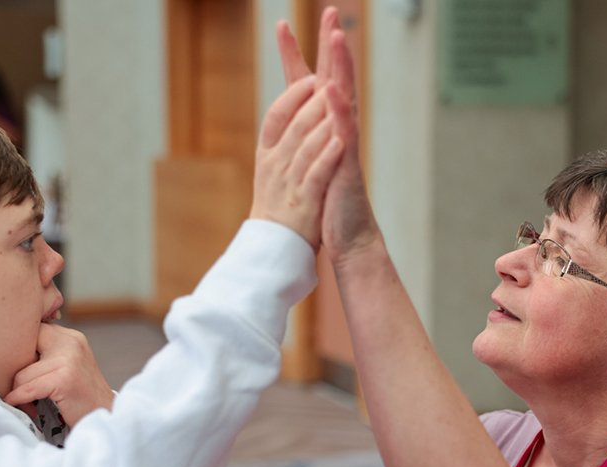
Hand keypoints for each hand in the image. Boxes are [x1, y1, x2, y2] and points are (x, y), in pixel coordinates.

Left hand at [4, 323, 114, 425]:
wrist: (105, 416)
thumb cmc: (82, 396)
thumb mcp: (69, 365)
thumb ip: (48, 352)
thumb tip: (9, 351)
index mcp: (71, 337)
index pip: (32, 330)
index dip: (18, 347)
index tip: (8, 363)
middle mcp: (71, 343)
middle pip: (23, 349)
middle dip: (13, 368)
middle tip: (9, 384)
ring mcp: (69, 360)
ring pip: (22, 373)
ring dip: (16, 389)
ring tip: (20, 400)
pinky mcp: (65, 379)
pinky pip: (28, 388)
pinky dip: (18, 398)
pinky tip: (15, 403)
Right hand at [249, 74, 343, 248]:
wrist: (276, 248)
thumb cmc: (278, 205)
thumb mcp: (273, 169)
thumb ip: (283, 140)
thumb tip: (295, 108)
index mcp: (266, 156)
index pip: (275, 117)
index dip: (292, 96)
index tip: (311, 78)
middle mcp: (274, 167)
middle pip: (294, 125)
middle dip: (314, 100)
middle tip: (332, 79)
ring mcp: (289, 185)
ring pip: (306, 146)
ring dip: (323, 123)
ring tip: (340, 101)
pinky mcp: (304, 203)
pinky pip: (316, 175)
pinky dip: (327, 157)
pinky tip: (340, 142)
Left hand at [276, 8, 381, 264]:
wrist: (346, 235)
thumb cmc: (327, 202)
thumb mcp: (308, 162)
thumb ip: (302, 138)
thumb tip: (291, 118)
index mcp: (321, 129)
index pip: (306, 84)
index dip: (293, 57)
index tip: (281, 27)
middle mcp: (336, 130)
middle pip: (333, 79)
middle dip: (331, 46)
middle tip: (329, 13)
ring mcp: (344, 144)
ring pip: (343, 98)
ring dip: (341, 68)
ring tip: (338, 38)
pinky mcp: (347, 164)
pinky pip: (344, 133)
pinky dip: (339, 112)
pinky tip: (334, 92)